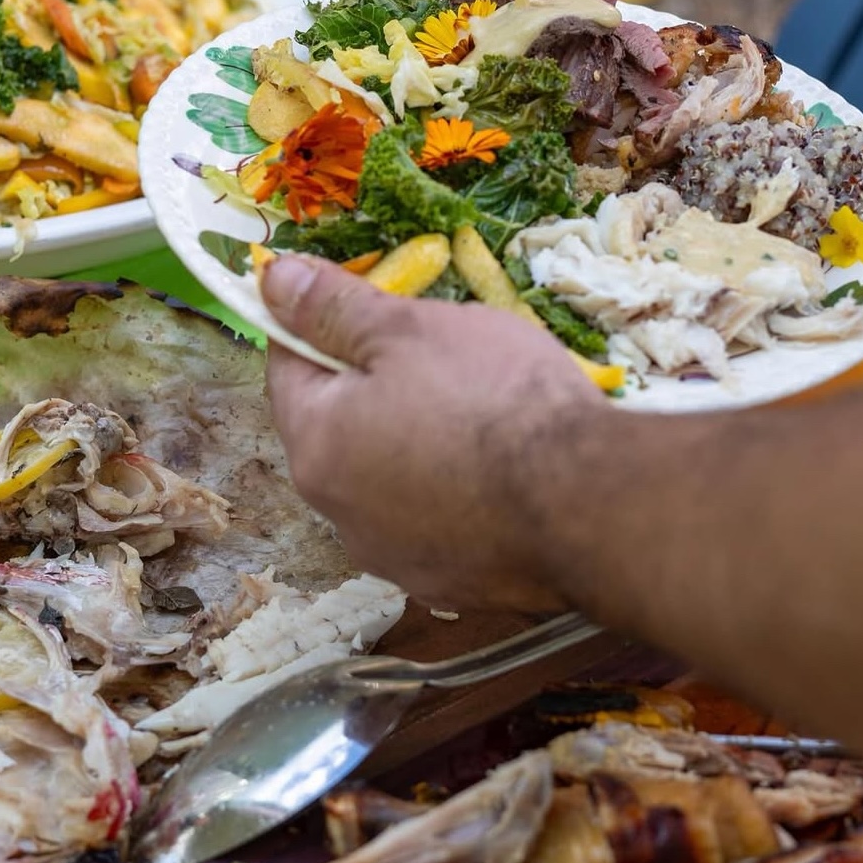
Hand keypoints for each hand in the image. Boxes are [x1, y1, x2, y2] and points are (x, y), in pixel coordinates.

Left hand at [263, 255, 610, 612]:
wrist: (589, 504)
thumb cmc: (493, 400)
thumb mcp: (410, 330)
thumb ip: (334, 307)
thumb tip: (273, 280)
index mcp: (317, 446)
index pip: (287, 369)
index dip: (314, 323)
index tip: (355, 298)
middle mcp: (340, 515)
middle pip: (338, 427)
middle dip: (372, 384)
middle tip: (433, 349)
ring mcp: (396, 558)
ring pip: (387, 477)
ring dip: (412, 441)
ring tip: (478, 409)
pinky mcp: (449, 582)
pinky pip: (435, 520)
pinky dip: (453, 490)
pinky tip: (500, 469)